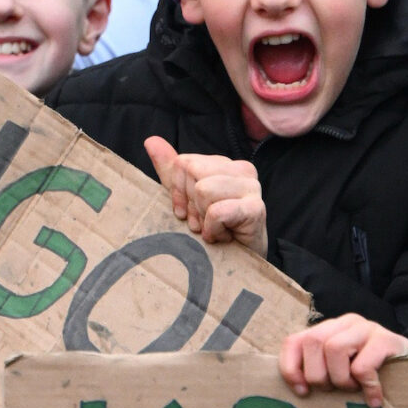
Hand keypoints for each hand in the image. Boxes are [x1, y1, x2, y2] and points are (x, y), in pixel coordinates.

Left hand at [145, 136, 267, 257]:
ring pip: (204, 189)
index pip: (184, 162)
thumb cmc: (213, 231)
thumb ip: (171, 170)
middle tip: (202, 223)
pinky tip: (223, 237)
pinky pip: (217, 211)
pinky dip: (213, 230)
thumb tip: (151, 141)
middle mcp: (243, 170)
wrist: (240, 266)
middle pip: (193, 171)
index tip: (187, 213)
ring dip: (202, 218)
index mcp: (226, 164)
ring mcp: (252, 188)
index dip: (178, 191)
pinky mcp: (256, 209)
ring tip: (213, 230)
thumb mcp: (186, 199)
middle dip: (191, 204)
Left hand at [280, 313, 407, 407]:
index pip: (294, 341)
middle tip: (336, 389)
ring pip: (335, 348)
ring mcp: (367, 327)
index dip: (291, 368)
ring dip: (342, 379)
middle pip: (313, 342)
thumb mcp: (340, 373)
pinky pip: (363, 365)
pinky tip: (373, 398)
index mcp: (327, 329)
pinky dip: (366, 386)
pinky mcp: (387, 339)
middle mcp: (345, 322)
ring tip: (354, 389)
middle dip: (319, 376)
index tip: (302, 391)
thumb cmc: (371, 376)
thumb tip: (301, 390)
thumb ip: (319, 373)